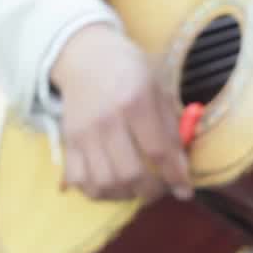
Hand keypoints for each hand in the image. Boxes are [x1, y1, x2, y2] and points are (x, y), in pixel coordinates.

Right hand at [50, 23, 191, 201]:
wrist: (85, 56)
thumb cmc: (130, 71)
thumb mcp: (159, 89)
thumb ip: (172, 127)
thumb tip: (183, 167)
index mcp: (135, 102)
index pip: (158, 150)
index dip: (175, 176)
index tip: (185, 191)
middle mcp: (107, 120)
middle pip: (129, 173)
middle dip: (151, 191)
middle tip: (160, 190)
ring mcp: (84, 133)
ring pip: (102, 183)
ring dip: (124, 195)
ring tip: (137, 190)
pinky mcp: (68, 141)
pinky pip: (77, 179)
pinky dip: (95, 191)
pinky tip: (111, 187)